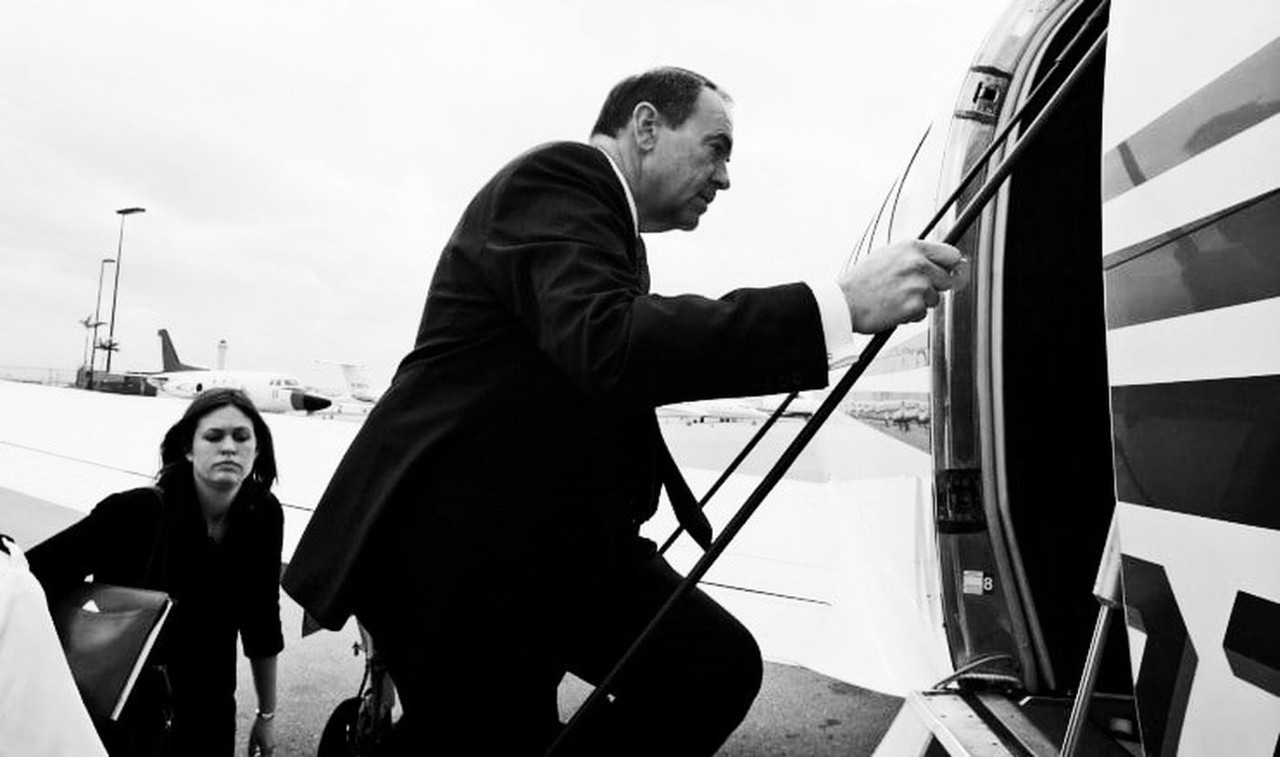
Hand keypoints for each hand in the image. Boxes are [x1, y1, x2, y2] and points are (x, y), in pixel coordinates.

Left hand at [248, 713, 276, 756]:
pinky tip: (259, 750)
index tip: (252, 756)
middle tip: (254, 755)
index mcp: (266, 748)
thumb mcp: (252, 740)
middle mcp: (272, 748)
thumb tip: (251, 756)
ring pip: (268, 755)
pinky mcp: (274, 742)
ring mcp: (274, 745)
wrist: (266, 718)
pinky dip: (265, 752)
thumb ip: (251, 751)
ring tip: (256, 753)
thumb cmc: (258, 729)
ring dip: (263, 756)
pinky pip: (269, 751)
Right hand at [838, 240, 966, 332]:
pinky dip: (910, 315)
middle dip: (935, 287)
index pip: (952, 255)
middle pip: (948, 279)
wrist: (844, 301)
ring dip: (920, 302)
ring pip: (935, 298)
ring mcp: (918, 286)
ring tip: (897, 299)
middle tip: (915, 290)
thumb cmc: (861, 280)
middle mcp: (919, 264)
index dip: (952, 266)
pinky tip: (893, 308)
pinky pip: (922, 314)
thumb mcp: (888, 255)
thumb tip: (938, 261)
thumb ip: (915, 256)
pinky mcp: (915, 306)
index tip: (953, 272)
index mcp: (913, 248)